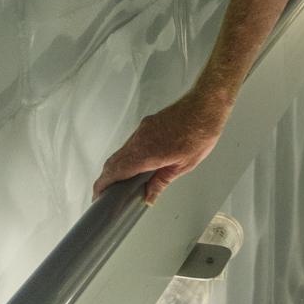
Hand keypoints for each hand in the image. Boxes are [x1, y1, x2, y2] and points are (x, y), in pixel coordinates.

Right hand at [93, 87, 230, 206]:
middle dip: (106, 178)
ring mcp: (142, 130)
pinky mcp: (146, 124)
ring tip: (120, 183)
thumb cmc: (200, 134)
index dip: (103, 184)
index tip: (97, 195)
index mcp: (147, 153)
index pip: (116, 170)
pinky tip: (135, 165)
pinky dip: (127, 156)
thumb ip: (162, 181)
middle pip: (114, 161)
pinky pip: (130, 143)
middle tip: (106, 193)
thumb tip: (149, 197)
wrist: (205, 106)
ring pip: (121, 152)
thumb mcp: (184, 165)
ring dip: (117, 167)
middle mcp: (140, 139)